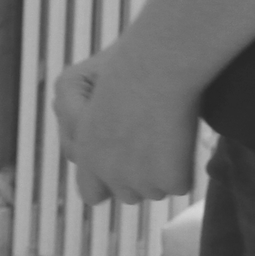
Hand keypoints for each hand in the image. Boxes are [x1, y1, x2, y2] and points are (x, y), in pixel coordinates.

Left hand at [53, 40, 199, 205]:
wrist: (159, 62)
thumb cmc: (119, 67)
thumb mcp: (72, 86)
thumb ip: (70, 121)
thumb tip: (82, 149)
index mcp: (84, 155)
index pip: (91, 193)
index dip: (104, 178)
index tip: (119, 156)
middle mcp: (109, 174)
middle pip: (128, 193)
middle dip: (135, 174)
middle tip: (147, 138)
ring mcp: (142, 182)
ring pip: (155, 190)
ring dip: (160, 171)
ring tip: (164, 131)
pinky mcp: (171, 180)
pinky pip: (180, 185)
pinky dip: (184, 168)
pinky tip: (181, 138)